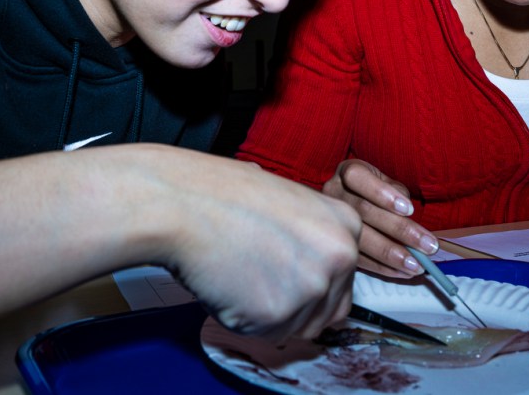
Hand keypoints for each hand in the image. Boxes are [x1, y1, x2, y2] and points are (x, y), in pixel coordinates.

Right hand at [163, 158, 360, 341]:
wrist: (183, 202)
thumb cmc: (224, 193)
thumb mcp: (289, 199)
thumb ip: (311, 235)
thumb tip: (310, 263)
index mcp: (346, 225)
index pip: (344, 281)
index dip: (309, 282)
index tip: (284, 272)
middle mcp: (340, 257)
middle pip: (327, 311)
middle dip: (294, 304)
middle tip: (258, 277)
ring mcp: (311, 287)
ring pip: (296, 327)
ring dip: (268, 313)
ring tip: (239, 272)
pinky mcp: (278, 314)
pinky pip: (265, 334)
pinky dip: (244, 318)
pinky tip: (228, 283)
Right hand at [321, 159, 438, 277]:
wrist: (350, 201)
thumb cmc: (375, 188)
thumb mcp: (385, 181)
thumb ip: (396, 192)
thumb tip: (408, 217)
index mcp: (347, 172)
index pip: (357, 177)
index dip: (381, 193)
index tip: (409, 209)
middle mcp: (333, 193)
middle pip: (363, 211)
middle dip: (399, 230)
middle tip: (427, 246)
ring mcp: (329, 220)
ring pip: (359, 237)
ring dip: (391, 254)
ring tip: (416, 265)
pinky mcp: (334, 245)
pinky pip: (357, 258)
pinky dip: (382, 267)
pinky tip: (401, 272)